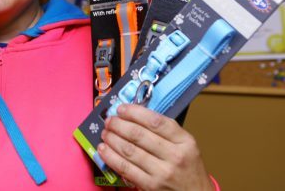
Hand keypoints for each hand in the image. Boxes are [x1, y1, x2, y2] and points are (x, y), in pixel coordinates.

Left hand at [98, 104, 213, 190]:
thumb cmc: (188, 167)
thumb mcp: (185, 144)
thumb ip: (165, 130)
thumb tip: (134, 115)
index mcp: (184, 141)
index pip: (155, 121)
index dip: (134, 112)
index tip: (121, 108)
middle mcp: (175, 156)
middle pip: (139, 135)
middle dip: (118, 125)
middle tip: (109, 120)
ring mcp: (162, 172)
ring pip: (129, 150)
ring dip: (112, 139)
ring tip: (105, 133)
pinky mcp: (151, 186)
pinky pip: (125, 168)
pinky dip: (111, 157)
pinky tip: (103, 150)